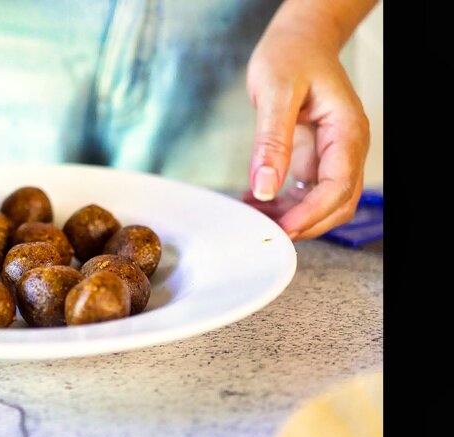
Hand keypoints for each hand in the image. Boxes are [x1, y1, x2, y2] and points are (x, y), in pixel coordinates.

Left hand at [243, 14, 370, 240]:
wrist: (298, 39)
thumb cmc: (292, 55)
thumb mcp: (275, 94)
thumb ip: (272, 141)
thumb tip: (266, 188)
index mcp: (346, 132)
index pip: (339, 187)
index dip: (312, 214)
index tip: (283, 228)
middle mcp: (345, 147)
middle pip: (338, 203)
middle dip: (306, 223)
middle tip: (266, 231)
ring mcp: (332, 153)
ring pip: (322, 202)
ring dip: (292, 217)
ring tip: (255, 217)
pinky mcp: (315, 156)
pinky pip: (305, 190)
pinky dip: (284, 203)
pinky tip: (256, 201)